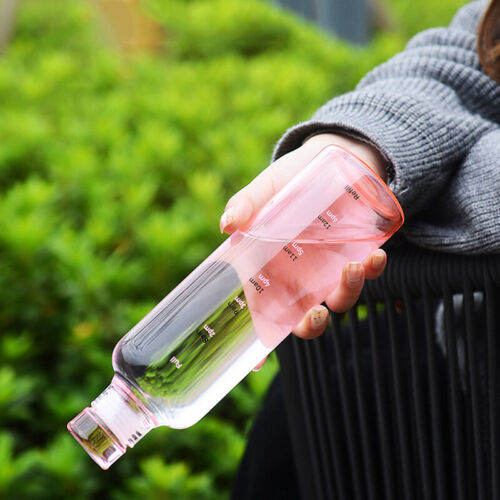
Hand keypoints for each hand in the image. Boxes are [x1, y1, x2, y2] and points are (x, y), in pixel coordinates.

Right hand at [219, 133, 387, 369]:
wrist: (335, 158)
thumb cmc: (292, 177)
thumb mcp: (268, 187)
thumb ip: (247, 203)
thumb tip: (227, 224)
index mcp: (270, 268)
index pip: (260, 309)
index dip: (257, 339)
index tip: (254, 362)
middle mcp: (300, 277)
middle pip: (302, 318)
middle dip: (309, 325)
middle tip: (314, 315)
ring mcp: (329, 270)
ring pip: (338, 301)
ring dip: (347, 293)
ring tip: (353, 268)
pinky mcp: (356, 256)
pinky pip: (365, 274)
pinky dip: (372, 271)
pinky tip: (374, 256)